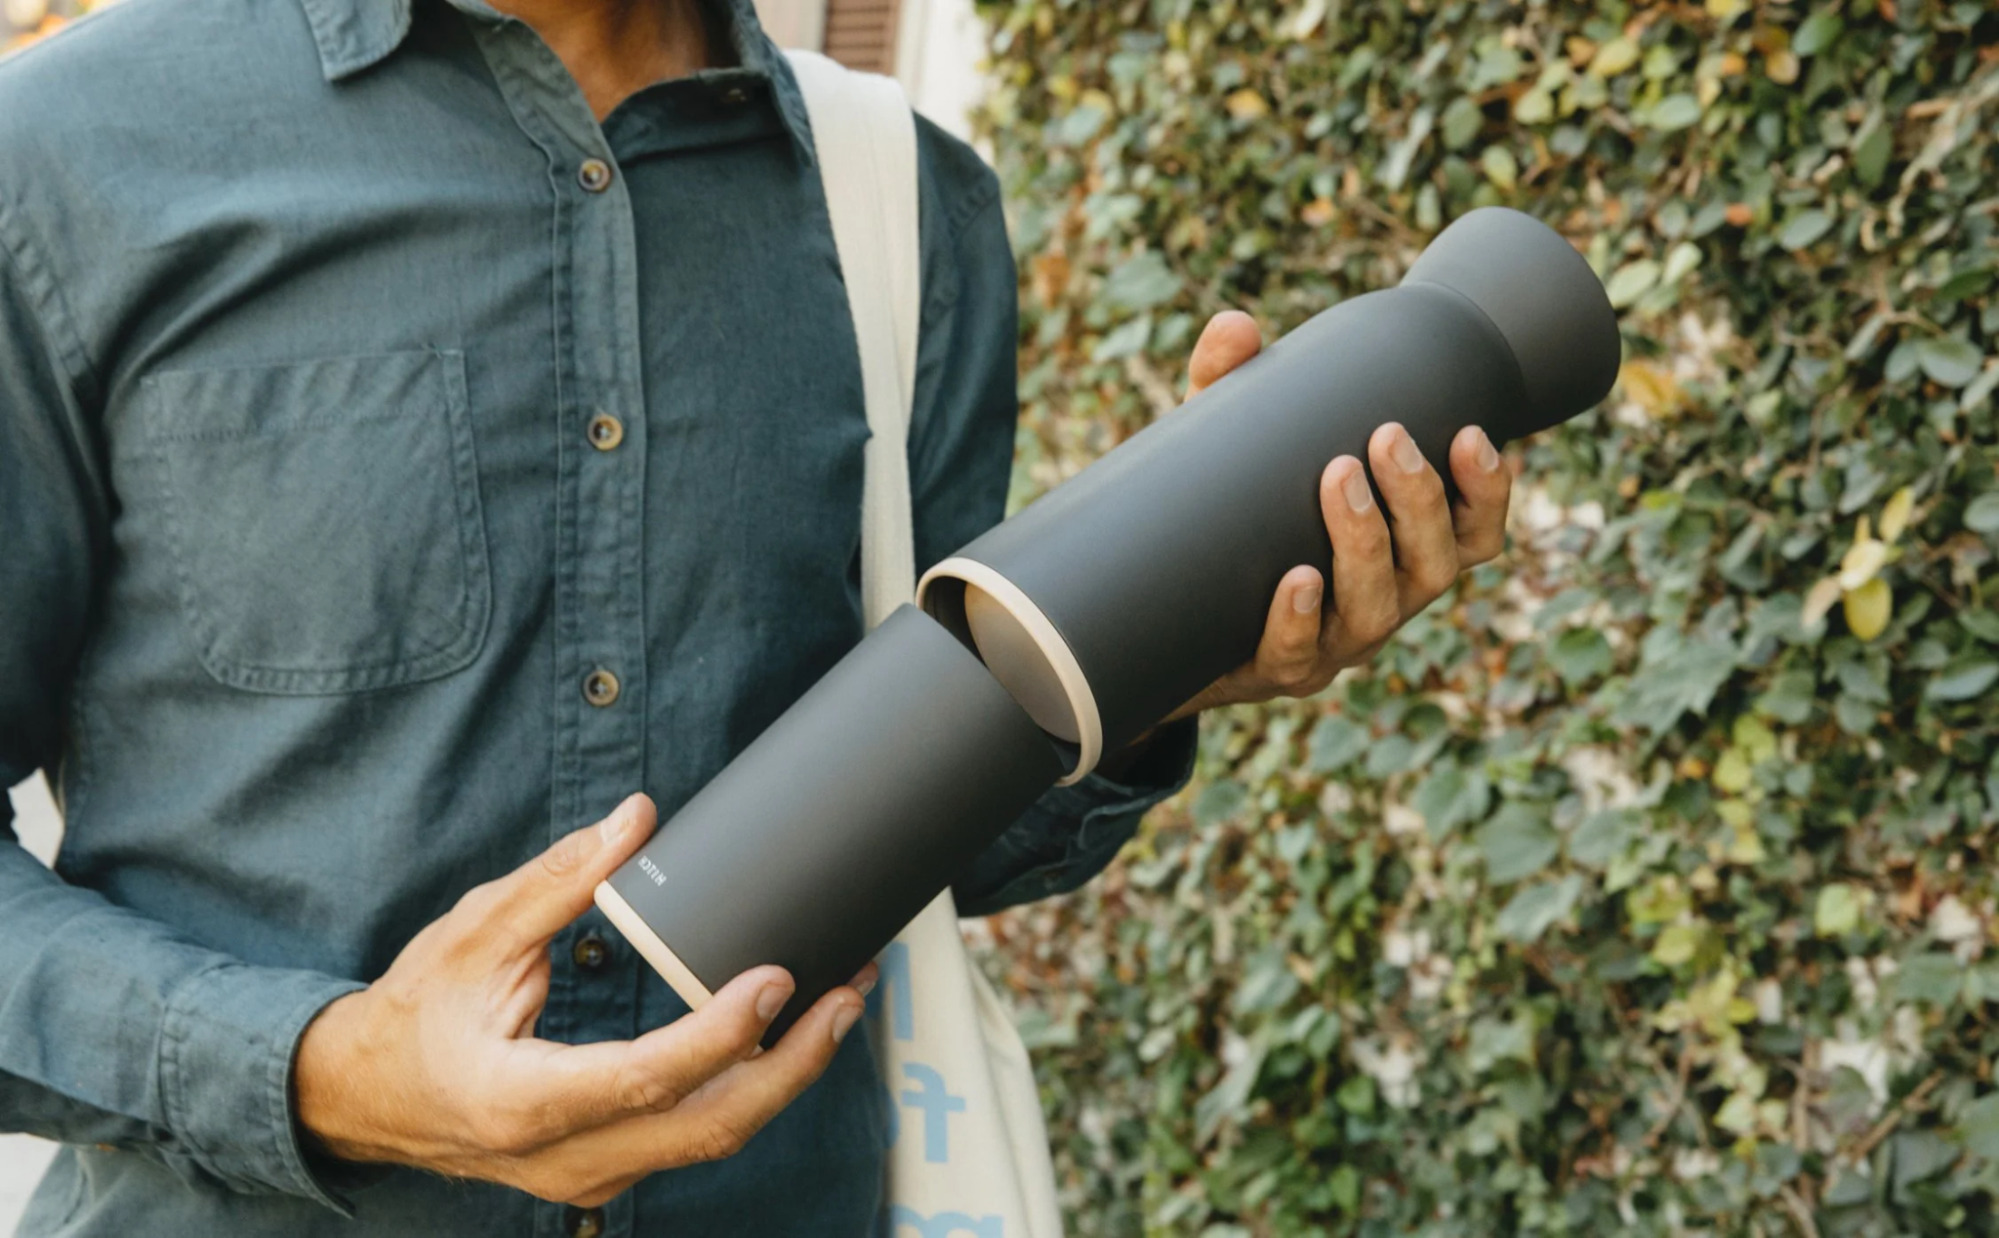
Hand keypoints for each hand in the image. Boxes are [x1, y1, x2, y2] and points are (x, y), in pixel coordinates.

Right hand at [295, 794, 873, 1206]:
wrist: (362, 1101)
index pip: (644, 1080)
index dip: (720, 1035)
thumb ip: (555, 880)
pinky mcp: (608, 1168)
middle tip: (848, 992)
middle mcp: (565, 1157)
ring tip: (841, 1002)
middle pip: (706, 1128)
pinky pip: (693, 1135)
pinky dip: (748, 1086)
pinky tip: (787, 1035)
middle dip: (793, 1064)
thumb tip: (635, 819)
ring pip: (710, 1139)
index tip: (776, 979)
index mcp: (522, 1102)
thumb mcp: (470, 936)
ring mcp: (590, 1176)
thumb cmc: (413, 1017)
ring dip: (786, 1075)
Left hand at [1166, 311, 1512, 718]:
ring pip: (1377, 610)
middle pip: (1435, 565)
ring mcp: (1333, 643)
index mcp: (1401, 553)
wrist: (1168, 622)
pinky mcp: (1276, 670)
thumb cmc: (1228, 525)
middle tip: (1388, 437)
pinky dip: (1300, 619)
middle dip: (1421, 500)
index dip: (1487, 492)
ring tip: (1337, 478)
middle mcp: (1383, 601)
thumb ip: (1232, 387)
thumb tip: (1235, 326)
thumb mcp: (1233, 452)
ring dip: (1367, 544)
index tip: (1472, 433)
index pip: (1473, 532)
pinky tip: (1295, 580)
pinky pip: (1298, 655)